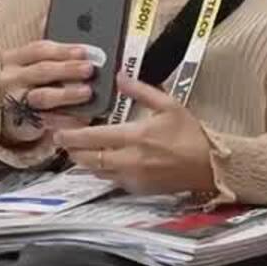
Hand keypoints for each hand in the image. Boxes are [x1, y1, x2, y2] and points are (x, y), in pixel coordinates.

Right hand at [0, 39, 96, 144]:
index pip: (40, 49)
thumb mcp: (33, 66)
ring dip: (67, 94)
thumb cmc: (29, 84)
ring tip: (87, 92)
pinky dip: (67, 119)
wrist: (6, 115)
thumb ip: (56, 60)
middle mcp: (11, 78)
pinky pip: (47, 120)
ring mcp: (14, 101)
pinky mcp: (22, 122)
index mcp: (14, 58)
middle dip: (68, 69)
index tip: (84, 51)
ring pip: (42, 96)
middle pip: (42, 70)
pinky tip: (83, 117)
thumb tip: (90, 56)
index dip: (64, 50)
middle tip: (89, 69)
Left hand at [56, 75, 214, 194]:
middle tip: (60, 138)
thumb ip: (141, 91)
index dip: (71, 135)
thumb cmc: (189, 133)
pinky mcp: (136, 188)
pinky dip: (100, 170)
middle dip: (70, 149)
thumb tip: (119, 77)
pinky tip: (98, 160)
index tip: (57, 129)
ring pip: (95, 171)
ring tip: (75, 147)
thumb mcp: (168, 105)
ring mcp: (131, 178)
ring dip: (83, 160)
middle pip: (87, 158)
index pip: (93, 138)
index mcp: (136, 136)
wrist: (208, 165)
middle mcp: (129, 160)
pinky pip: (110, 180)